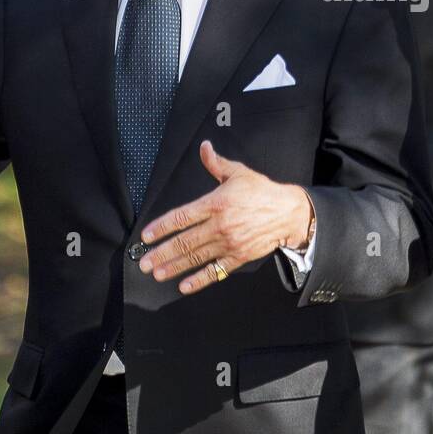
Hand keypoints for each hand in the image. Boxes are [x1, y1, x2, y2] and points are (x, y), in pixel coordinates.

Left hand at [137, 140, 313, 295]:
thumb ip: (216, 163)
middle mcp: (220, 225)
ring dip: (174, 267)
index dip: (162, 227)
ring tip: (157, 273)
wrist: (288, 213)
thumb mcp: (239, 173)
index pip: (182, 217)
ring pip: (196, 258)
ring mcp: (229, 243)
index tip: (147, 236)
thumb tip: (204, 147)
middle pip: (185, 241)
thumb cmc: (262, 192)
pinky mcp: (238, 256)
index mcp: (216, 203)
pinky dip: (200, 279)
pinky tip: (185, 285)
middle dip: (162, 253)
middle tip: (144, 262)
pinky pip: (216, 271)